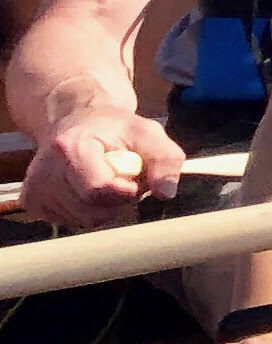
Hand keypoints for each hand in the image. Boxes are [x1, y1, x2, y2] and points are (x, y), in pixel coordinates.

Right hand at [12, 115, 180, 233]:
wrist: (74, 121)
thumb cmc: (113, 128)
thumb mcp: (148, 132)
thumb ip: (165, 159)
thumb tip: (166, 192)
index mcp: (70, 147)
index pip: (98, 190)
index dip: (125, 191)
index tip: (135, 179)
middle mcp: (45, 170)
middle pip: (92, 210)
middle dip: (118, 200)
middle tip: (123, 177)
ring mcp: (35, 189)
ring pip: (83, 220)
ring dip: (104, 207)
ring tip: (106, 180)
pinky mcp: (32, 202)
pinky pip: (71, 222)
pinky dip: (87, 211)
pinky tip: (87, 189)